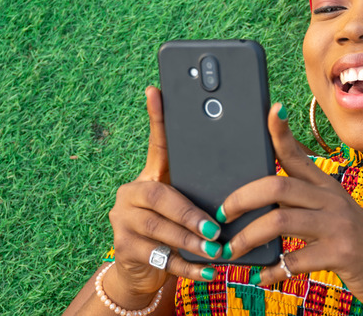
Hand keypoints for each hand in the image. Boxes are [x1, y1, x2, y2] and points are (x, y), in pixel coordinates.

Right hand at [106, 86, 221, 298]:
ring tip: (216, 249)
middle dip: (189, 213)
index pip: (156, 144)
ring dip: (191, 242)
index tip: (157, 90)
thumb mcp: (186, 201)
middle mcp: (130, 194)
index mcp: (149, 175)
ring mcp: (123, 222)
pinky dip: (189, 267)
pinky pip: (161, 259)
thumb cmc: (174, 227)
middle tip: (215, 227)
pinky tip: (210, 271)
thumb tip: (239, 159)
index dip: (157, 118)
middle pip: (159, 196)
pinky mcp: (123, 250)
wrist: (143, 268)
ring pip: (159, 230)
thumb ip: (203, 183)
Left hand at [216, 103, 362, 312]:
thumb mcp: (335, 216)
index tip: (271, 111)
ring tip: (231, 252)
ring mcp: (339, 225)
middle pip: (277, 185)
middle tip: (221, 216)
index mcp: (328, 187)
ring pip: (280, 219)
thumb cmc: (357, 247)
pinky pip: (295, 260)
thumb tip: (258, 202)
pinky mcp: (342, 253)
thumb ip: (303, 205)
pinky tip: (261, 277)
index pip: (298, 153)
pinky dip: (271, 271)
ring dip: (247, 237)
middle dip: (240, 199)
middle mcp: (333, 199)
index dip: (281, 132)